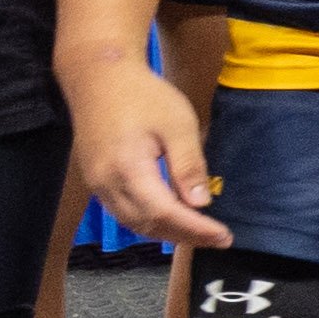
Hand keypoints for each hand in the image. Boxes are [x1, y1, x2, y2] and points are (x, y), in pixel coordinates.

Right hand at [65, 35, 226, 252]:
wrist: (99, 78)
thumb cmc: (143, 95)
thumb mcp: (178, 124)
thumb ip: (188, 165)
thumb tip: (201, 205)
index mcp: (127, 168)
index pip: (164, 213)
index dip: (195, 229)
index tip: (223, 236)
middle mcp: (106, 183)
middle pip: (147, 225)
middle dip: (185, 236)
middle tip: (218, 239)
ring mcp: (97, 184)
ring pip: (132, 223)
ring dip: (166, 232)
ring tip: (200, 233)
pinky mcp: (95, 180)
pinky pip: (122, 212)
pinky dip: (149, 220)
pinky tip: (172, 217)